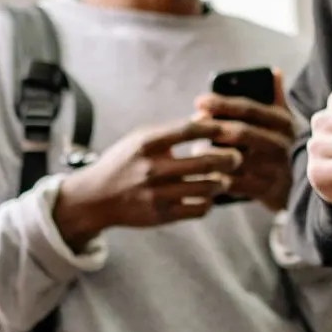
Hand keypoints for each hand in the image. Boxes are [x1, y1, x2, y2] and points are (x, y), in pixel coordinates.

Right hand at [52, 118, 238, 251]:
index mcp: (147, 144)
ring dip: (222, 181)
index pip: (190, 130)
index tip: (232, 128)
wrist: (94, 198)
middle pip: (206, 162)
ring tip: (224, 177)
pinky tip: (207, 196)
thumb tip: (209, 116)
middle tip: (237, 157)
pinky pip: (199, 209)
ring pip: (208, 187)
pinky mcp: (161, 215)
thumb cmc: (124, 163)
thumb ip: (176, 129)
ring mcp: (157, 194)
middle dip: (229, 158)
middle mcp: (152, 169)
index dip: (216, 128)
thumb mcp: (142, 139)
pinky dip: (209, 202)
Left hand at [194, 70, 295, 211]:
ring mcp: (275, 168)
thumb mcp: (283, 122)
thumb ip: (276, 97)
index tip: (199, 100)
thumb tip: (274, 71)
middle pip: (241, 132)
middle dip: (213, 127)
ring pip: (234, 158)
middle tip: (193, 125)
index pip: (250, 108)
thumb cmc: (278, 146)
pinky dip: (216, 177)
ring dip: (210, 154)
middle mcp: (282, 143)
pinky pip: (233, 182)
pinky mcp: (265, 190)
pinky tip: (204, 173)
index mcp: (284, 123)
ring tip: (196, 151)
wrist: (295, 186)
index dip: (222, 103)